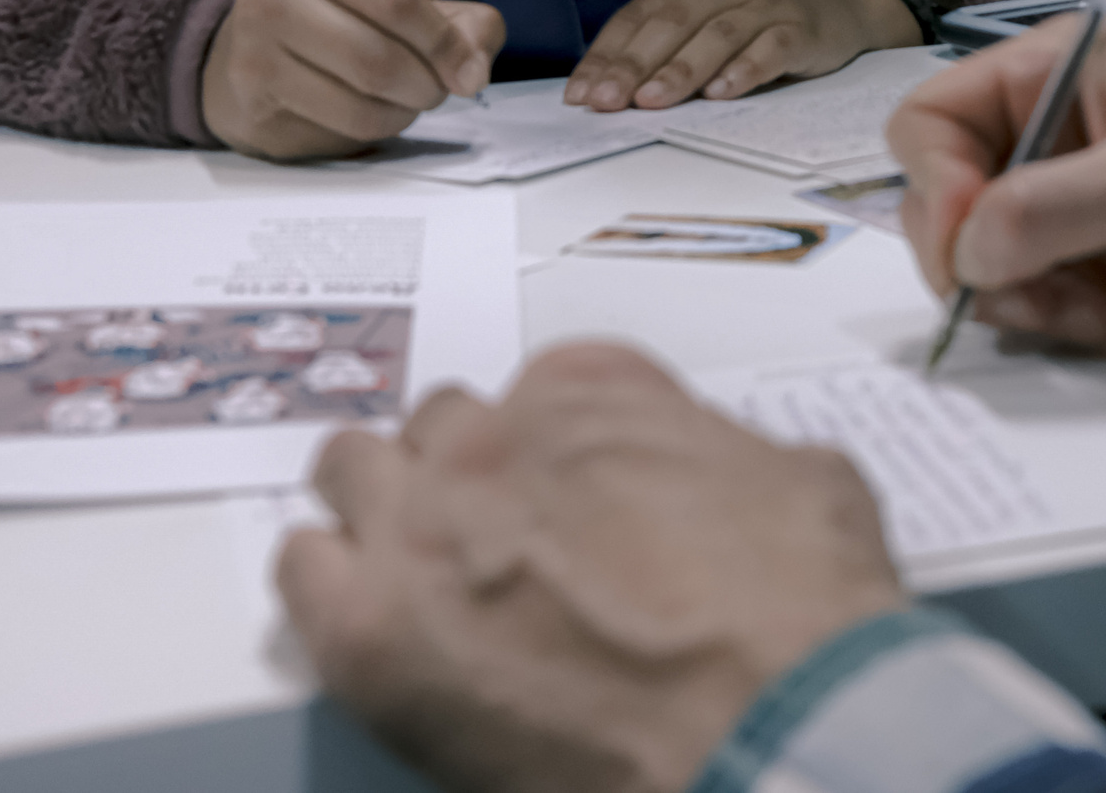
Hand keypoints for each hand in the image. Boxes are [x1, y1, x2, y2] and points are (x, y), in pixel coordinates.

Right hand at [202, 0, 503, 160]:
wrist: (252, 50)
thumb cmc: (341, 17)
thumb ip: (461, 24)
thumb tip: (474, 72)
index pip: (394, 0)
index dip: (444, 43)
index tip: (469, 71)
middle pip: (378, 60)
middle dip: (426, 85)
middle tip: (435, 89)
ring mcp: (254, 54)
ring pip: (360, 104)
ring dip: (404, 112)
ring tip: (406, 99)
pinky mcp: (255, 104)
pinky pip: (339, 130)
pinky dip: (377, 128)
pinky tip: (373, 112)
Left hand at [278, 343, 908, 792]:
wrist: (765, 722)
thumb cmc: (797, 616)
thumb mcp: (804, 481)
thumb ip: (728, 456)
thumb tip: (722, 486)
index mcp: (593, 392)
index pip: (543, 382)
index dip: (558, 441)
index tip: (569, 480)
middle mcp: (496, 441)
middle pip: (441, 423)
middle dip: (468, 469)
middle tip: (500, 529)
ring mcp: (423, 531)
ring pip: (352, 472)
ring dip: (383, 507)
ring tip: (417, 560)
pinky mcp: (372, 634)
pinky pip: (301, 570)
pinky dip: (326, 581)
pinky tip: (363, 609)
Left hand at [565, 0, 918, 111]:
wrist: (843, 4)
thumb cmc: (761, 20)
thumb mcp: (710, 20)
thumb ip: (668, 47)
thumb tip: (610, 93)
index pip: (638, 16)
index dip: (606, 55)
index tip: (582, 94)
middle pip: (671, 24)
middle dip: (633, 65)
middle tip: (607, 102)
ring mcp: (765, 5)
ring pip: (715, 35)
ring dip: (681, 70)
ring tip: (653, 101)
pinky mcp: (801, 28)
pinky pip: (770, 48)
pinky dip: (745, 69)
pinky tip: (723, 93)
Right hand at [888, 16, 1105, 354]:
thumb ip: (1052, 210)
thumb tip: (966, 255)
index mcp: (1052, 73)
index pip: (930, 125)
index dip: (939, 192)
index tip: (979, 252)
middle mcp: (1048, 133)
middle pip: (953, 214)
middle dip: (1003, 273)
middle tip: (1067, 307)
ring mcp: (1072, 201)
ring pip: (998, 276)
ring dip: (1057, 312)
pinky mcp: (1100, 259)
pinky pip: (1053, 309)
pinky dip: (1102, 328)